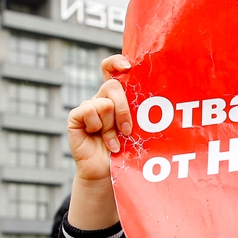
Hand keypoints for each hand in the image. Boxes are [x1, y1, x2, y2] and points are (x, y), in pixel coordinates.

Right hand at [65, 55, 132, 229]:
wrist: (110, 175)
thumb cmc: (129, 152)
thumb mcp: (140, 128)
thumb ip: (142, 110)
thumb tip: (161, 92)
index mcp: (118, 97)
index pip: (112, 68)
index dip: (116, 62)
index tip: (127, 65)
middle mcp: (102, 99)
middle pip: (112, 85)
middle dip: (124, 108)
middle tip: (129, 129)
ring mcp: (88, 108)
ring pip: (103, 103)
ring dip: (112, 126)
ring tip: (115, 142)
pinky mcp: (76, 119)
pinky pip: (87, 111)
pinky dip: (97, 126)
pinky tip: (101, 140)